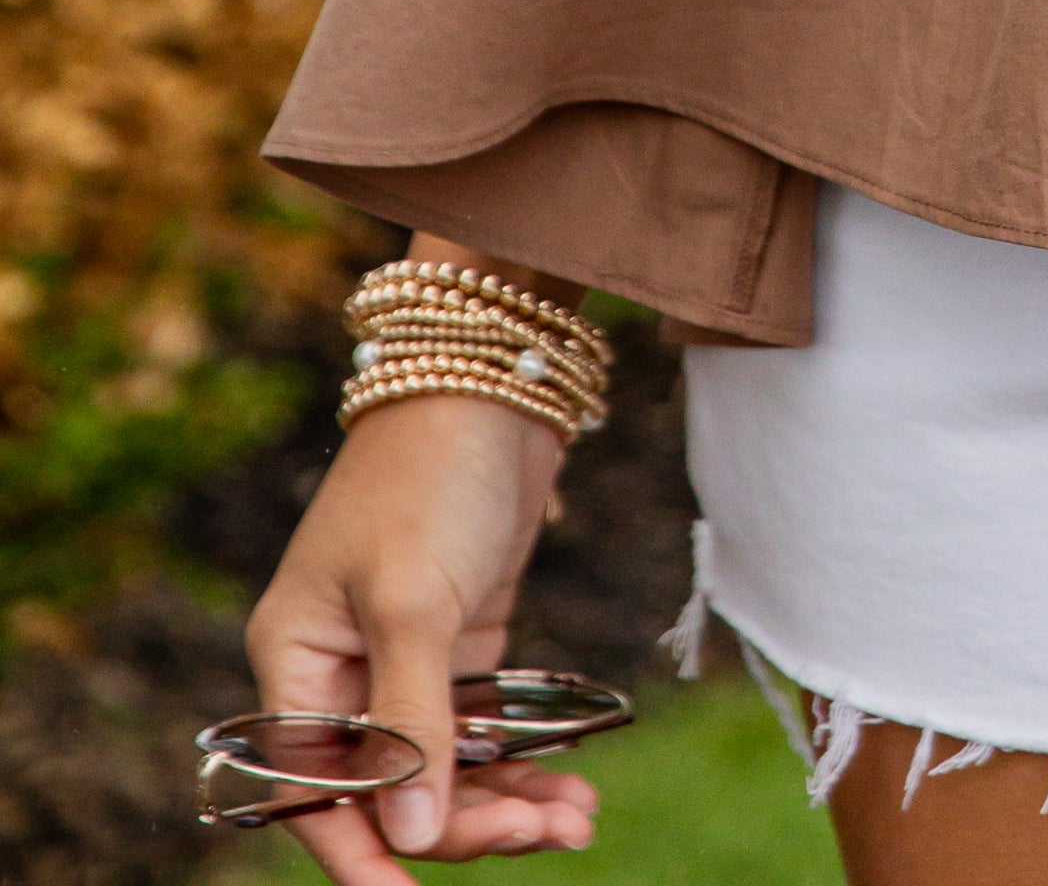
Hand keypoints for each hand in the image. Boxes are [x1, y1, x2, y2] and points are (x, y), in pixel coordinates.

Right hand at [246, 397, 594, 869]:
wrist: (494, 377)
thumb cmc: (429, 473)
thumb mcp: (413, 596)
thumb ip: (412, 718)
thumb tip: (411, 831)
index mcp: (298, 662)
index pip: (317, 790)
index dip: (363, 851)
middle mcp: (344, 671)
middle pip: (394, 789)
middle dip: (467, 825)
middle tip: (548, 833)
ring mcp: (406, 658)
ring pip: (447, 768)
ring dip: (507, 801)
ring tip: (580, 820)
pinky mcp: (462, 642)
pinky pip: (484, 730)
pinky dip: (521, 762)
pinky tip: (570, 785)